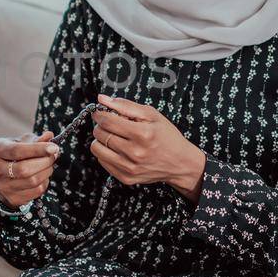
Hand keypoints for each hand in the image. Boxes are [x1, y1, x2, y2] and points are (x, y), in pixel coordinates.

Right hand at [0, 130, 60, 207]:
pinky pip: (36, 191)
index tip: (54, 147)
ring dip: (47, 171)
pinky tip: (43, 176)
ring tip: (49, 164)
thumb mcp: (24, 142)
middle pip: (24, 169)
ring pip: (32, 181)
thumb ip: (37, 139)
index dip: (37, 149)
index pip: (16, 150)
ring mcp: (3, 186)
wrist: (7, 175)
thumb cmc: (17, 153)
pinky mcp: (13, 198)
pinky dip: (45, 182)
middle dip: (44, 161)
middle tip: (54, 155)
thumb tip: (49, 136)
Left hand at [90, 94, 206, 198]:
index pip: (107, 121)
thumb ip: (125, 105)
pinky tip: (118, 149)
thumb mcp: (152, 115)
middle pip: (100, 134)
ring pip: (97, 149)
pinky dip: (106, 153)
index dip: (100, 114)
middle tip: (110, 124)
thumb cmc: (167, 136)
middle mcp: (135, 153)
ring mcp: (130, 168)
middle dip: (100, 125)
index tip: (100, 112)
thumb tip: (102, 99)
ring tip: (113, 136)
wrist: (180, 163)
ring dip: (100, 139)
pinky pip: (102, 162)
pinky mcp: (126, 178)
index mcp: (143, 134)